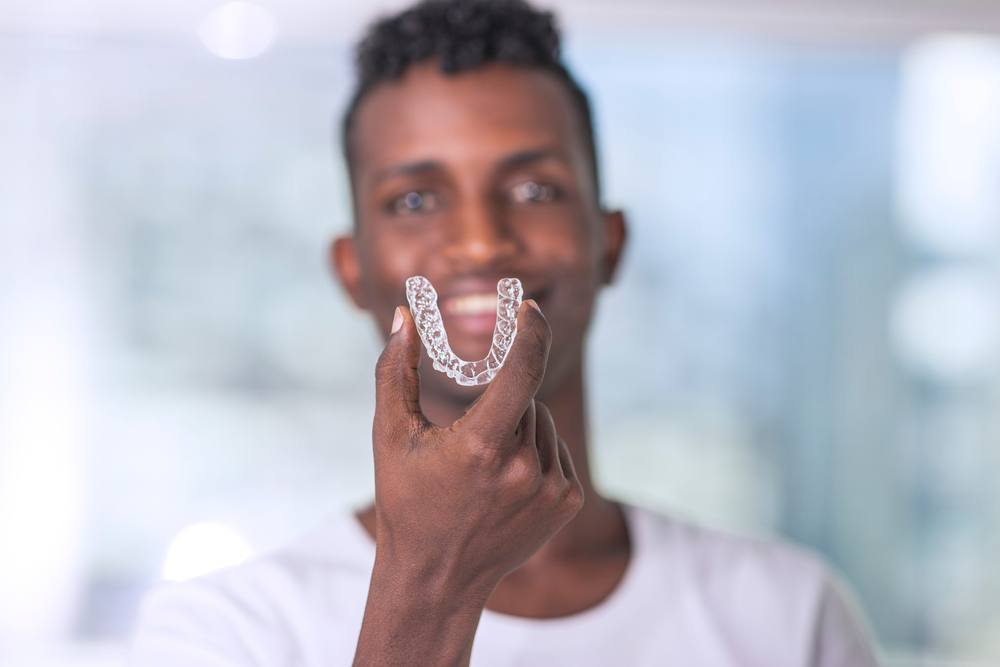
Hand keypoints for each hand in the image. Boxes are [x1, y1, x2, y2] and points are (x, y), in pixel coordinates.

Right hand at [353, 300, 582, 666]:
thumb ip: (395, 369)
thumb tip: (403, 315)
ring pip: (542, 423)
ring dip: (518, 427)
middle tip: (467, 443)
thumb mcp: (390, 435)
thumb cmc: (406, 501)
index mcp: (480, 446)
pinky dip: (535, 455)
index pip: (524, 368)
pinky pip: (556, 452)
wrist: (436, 578)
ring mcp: (550, 488)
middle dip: (500, 401)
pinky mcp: (567, 503)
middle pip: (526, 397)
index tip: (529, 305)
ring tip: (483, 470)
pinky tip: (505, 486)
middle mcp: (523, 468)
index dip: (531, 328)